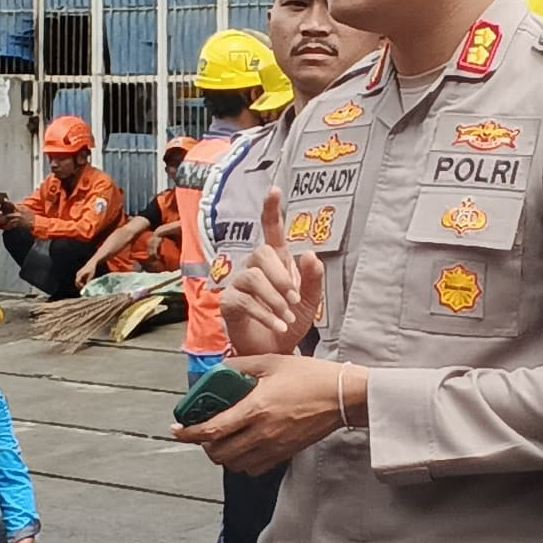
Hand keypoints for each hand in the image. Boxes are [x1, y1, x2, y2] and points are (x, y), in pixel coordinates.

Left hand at [178, 353, 349, 475]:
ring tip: (222, 439)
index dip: (189, 432)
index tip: (176, 429)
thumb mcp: (273, 362)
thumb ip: (242, 365)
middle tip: (202, 432)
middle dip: (204, 445)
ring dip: (223, 455)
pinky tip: (244, 446)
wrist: (343, 397)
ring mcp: (274, 446)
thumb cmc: (310, 376)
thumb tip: (220, 367)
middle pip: (219, 453)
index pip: (212, 429)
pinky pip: (255, 467)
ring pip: (235, 465)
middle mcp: (262, 432)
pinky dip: (243, 461)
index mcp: (256, 408)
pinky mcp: (285, 453)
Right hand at [218, 186, 323, 355]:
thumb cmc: (291, 322)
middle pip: (261, 253)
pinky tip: (279, 324)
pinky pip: (243, 300)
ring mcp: (239, 285)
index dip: (272, 210)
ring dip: (273, 297)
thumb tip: (308, 253)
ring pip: (252, 277)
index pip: (271, 231)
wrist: (276, 351)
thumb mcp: (310, 302)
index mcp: (276, 263)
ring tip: (288, 315)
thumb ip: (312, 279)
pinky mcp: (229, 303)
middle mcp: (255, 268)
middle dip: (280, 276)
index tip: (275, 191)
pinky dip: (265, 313)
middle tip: (294, 298)